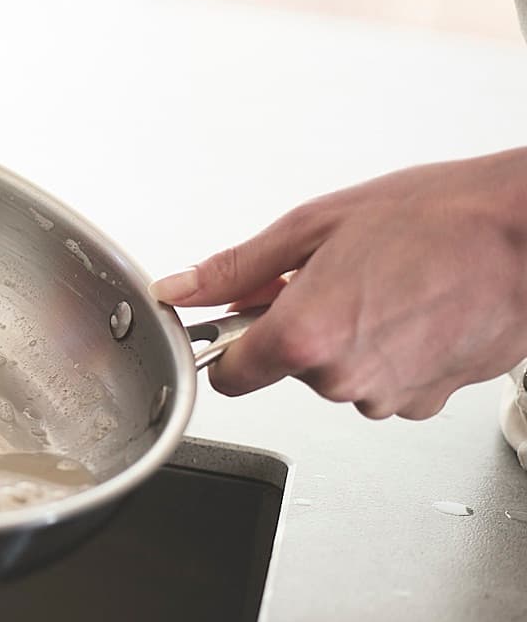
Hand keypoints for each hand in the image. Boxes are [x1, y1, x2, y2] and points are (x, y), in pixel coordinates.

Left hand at [151, 149, 526, 418]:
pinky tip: (414, 310)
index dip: (229, 345)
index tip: (238, 321)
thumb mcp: (315, 225)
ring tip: (384, 286)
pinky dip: (389, 353)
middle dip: (298, 327)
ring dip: (346, 339)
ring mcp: (389, 396)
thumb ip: (237, 268)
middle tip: (334, 275)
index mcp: (304, 337)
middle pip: (288, 368)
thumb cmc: (438, 219)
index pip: (230, 377)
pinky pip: (384, 383)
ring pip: (338, 376)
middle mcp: (344, 380)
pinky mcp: (427, 402)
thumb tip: (183, 289)